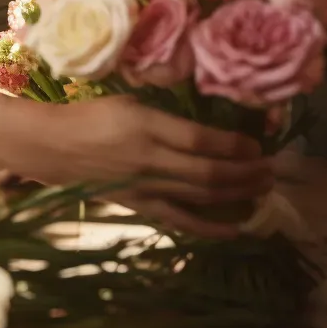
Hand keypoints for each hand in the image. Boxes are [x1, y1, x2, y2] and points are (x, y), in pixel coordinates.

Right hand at [2, 95, 273, 238]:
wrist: (54, 147)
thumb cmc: (90, 115)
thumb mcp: (127, 100)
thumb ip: (163, 110)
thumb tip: (203, 115)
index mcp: (145, 125)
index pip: (199, 140)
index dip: (233, 145)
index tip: (257, 144)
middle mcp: (150, 159)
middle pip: (208, 173)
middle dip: (246, 173)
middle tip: (272, 170)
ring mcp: (146, 187)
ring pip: (201, 198)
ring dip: (238, 196)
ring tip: (263, 190)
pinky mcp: (141, 207)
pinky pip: (182, 221)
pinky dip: (210, 227)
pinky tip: (236, 228)